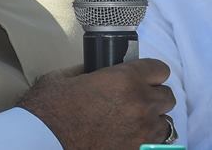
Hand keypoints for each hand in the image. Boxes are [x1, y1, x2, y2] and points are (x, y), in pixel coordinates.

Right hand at [17, 58, 175, 149]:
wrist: (44, 142)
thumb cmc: (49, 110)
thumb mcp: (64, 77)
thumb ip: (87, 69)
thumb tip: (96, 69)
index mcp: (124, 79)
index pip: (159, 69)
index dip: (150, 71)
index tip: (142, 75)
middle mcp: (140, 104)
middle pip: (167, 96)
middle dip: (153, 95)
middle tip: (136, 98)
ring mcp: (141, 133)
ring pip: (165, 122)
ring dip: (152, 119)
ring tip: (133, 121)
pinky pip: (155, 144)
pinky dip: (146, 139)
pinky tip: (130, 136)